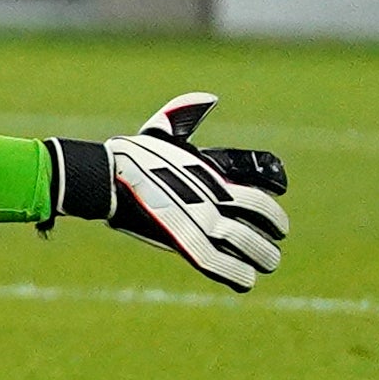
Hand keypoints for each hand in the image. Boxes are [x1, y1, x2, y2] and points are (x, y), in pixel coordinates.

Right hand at [59, 92, 288, 289]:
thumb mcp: (164, 132)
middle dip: (272, 235)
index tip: (276, 222)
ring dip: (261, 256)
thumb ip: (187, 116)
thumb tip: (210, 98)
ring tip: (266, 263)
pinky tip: (245, 281)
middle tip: (274, 244)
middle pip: (260, 222)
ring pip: (245, 245)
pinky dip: (235, 274)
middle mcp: (213, 197)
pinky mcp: (182, 241)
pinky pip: (218, 263)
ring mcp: (199, 220)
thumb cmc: (132, 156)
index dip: (272, 213)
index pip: (260, 197)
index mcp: (214, 176)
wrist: (102, 177)